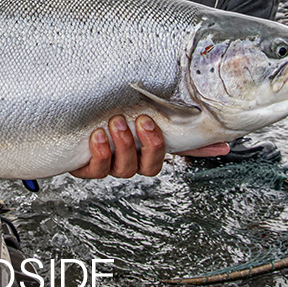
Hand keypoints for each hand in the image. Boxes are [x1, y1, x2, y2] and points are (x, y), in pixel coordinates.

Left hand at [69, 115, 231, 178]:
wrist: (67, 129)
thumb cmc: (110, 121)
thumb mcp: (141, 116)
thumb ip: (173, 121)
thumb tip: (220, 134)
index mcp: (146, 153)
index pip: (173, 154)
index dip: (193, 153)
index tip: (206, 139)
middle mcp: (131, 163)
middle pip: (150, 167)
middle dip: (149, 144)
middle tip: (142, 121)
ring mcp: (109, 166)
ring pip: (123, 168)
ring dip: (123, 145)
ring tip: (116, 123)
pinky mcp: (86, 168)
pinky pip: (96, 170)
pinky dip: (99, 154)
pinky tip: (97, 136)